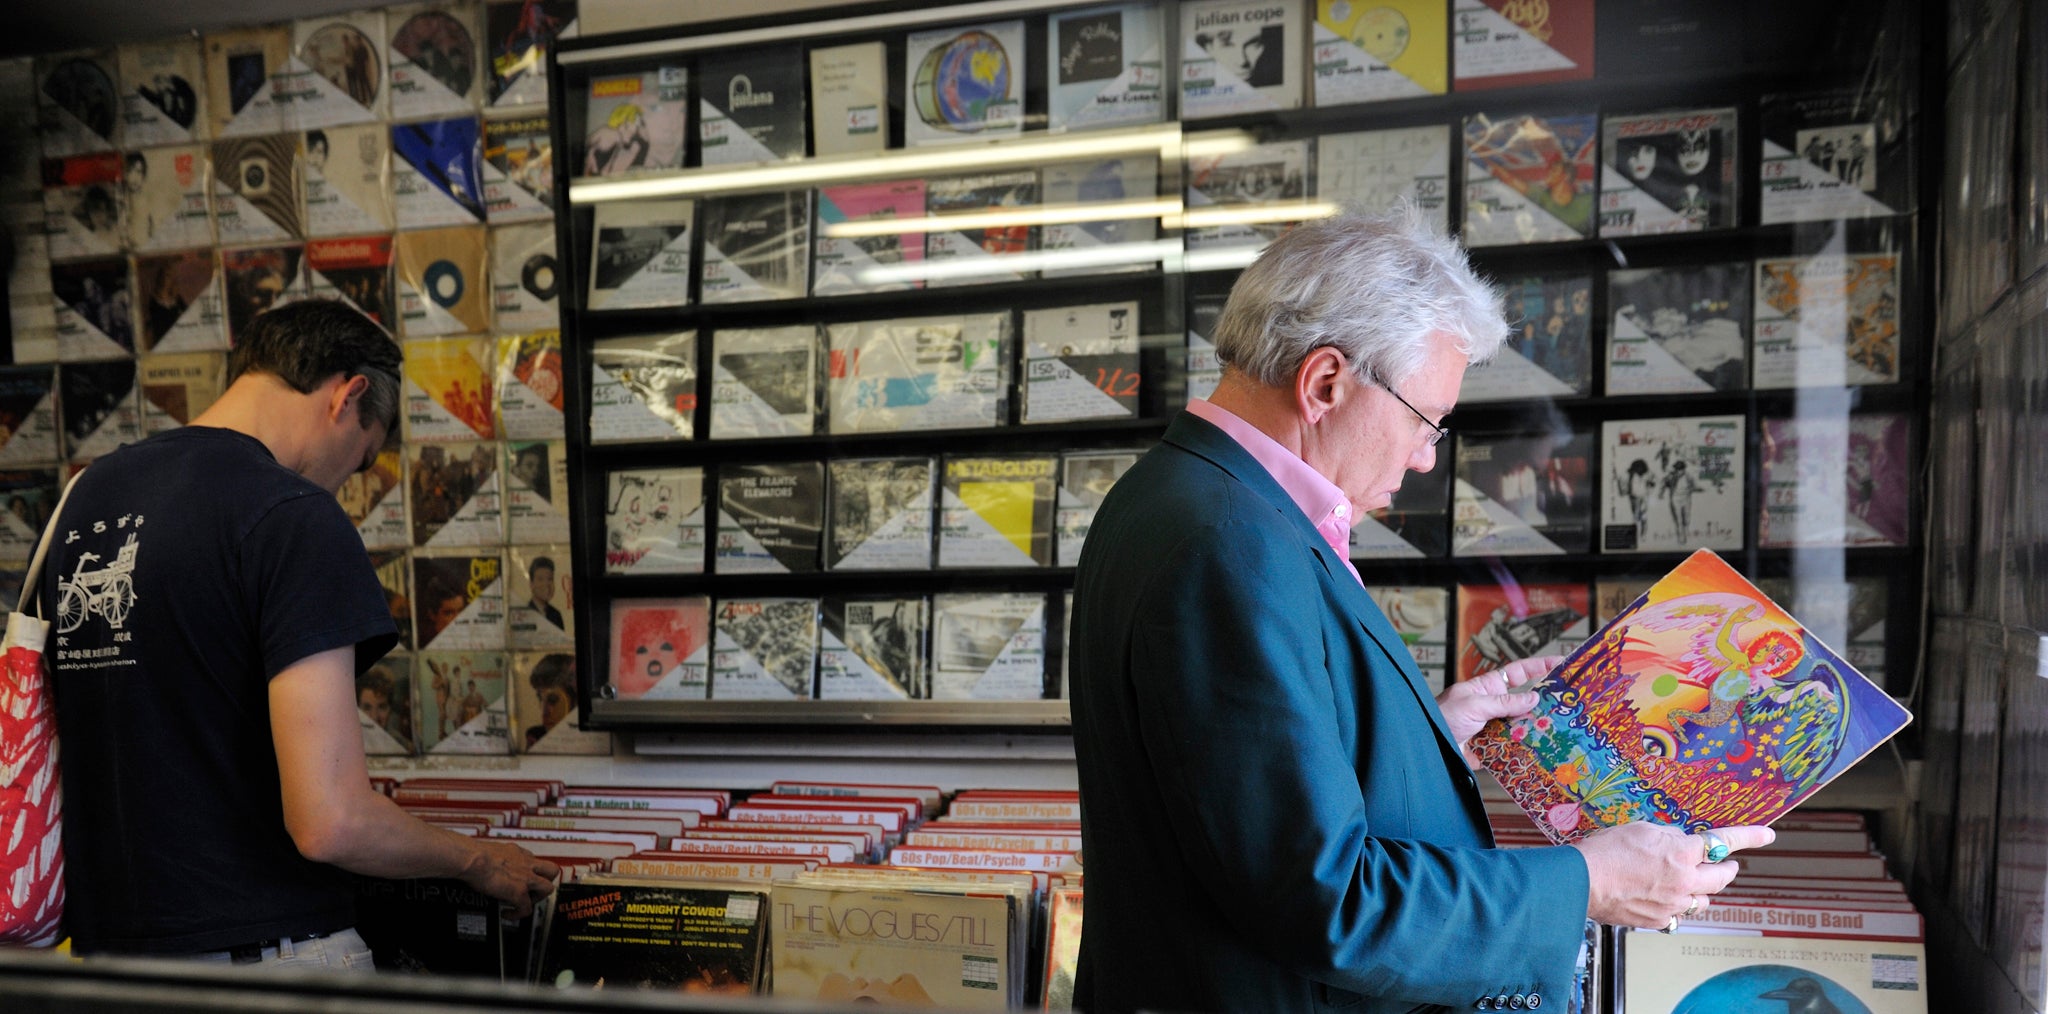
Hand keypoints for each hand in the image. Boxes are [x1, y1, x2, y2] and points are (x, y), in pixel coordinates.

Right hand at [460, 838, 559, 919]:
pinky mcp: (519, 892)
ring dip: (537, 898)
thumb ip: (493, 857)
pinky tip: (507, 914)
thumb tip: (482, 862)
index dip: (530, 870)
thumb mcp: (488, 850)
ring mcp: (525, 878)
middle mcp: (525, 863)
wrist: (472, 859)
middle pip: (551, 871)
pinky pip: (526, 909)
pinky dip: (518, 914)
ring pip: (548, 888)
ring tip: (523, 903)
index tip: (522, 876)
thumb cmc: (473, 853)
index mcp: (517, 852)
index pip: (533, 860)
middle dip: (545, 882)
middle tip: (531, 890)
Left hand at [1440, 654, 1559, 760]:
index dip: (1539, 667)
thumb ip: (1504, 702)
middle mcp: (1495, 707)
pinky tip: (1543, 755)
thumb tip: (1534, 698)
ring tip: (1562, 733)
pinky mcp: (1494, 749)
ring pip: (1524, 727)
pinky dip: (1527, 752)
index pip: (1519, 673)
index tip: (1560, 664)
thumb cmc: (1442, 717)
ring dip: (1539, 731)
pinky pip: (1515, 749)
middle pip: (1526, 703)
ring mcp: (1496, 728)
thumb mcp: (1474, 704)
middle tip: (1569, 707)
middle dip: (1546, 705)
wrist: (1428, 746)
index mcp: (1488, 689)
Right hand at [1572, 823, 1775, 928]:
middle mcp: (1684, 881)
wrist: (1581, 881)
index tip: (1767, 834)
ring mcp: (1674, 905)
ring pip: (1703, 900)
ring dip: (1702, 889)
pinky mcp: (1659, 921)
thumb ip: (1668, 836)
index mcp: (1682, 853)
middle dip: (1727, 869)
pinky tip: (1664, 897)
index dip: (1749, 836)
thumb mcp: (1640, 829)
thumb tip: (1678, 842)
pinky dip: (1677, 905)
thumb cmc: (1605, 851)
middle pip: (1721, 878)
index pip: (1723, 841)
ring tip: (1690, 882)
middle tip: (1728, 864)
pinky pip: (1679, 915)